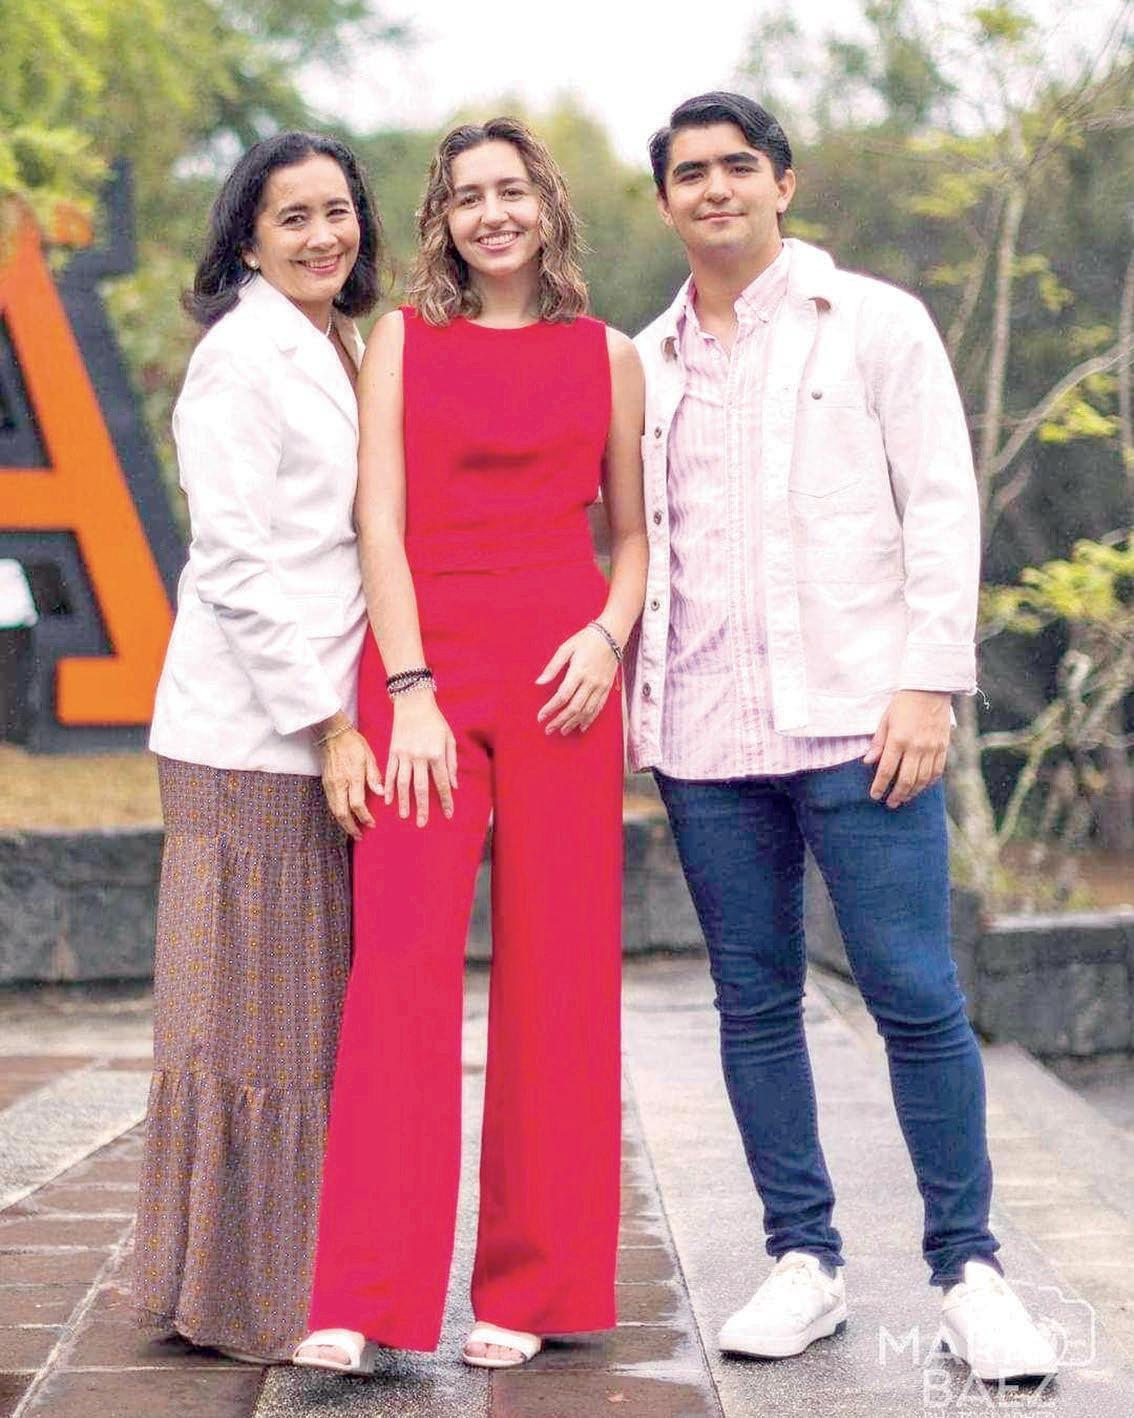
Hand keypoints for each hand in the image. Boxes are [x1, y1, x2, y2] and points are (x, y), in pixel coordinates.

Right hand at [320, 727, 382, 840]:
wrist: (332, 733)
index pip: (358, 804)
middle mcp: (339, 783)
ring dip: (343, 823)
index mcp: (352, 777)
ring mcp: (330, 784)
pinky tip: (344, 816)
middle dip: (350, 827)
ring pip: (334, 810)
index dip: (365, 817)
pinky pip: (331, 803)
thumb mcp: (369, 756)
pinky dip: (337, 813)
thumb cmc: (353, 742)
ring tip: (352, 830)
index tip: (372, 824)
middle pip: (342, 813)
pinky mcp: (325, 782)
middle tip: (359, 836)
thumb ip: (374, 776)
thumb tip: (380, 793)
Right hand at [385, 691, 457, 826]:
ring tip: (404, 816)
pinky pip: (391, 773)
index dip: (445, 800)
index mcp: (436, 754)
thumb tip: (454, 785)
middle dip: (422, 807)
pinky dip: (389, 787)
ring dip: (403, 801)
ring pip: (403, 783)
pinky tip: (389, 800)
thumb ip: (452, 762)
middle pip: (420, 788)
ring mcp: (404, 754)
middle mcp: (419, 756)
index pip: (442, 783)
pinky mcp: (393, 751)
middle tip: (422, 823)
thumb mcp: (449, 738)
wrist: (413, 703)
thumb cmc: (435, 721)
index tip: (448, 814)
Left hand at [535, 624, 618, 734]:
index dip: (550, 709)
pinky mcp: (607, 688)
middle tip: (548, 729)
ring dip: (574, 723)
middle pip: (574, 707)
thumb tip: (539, 682)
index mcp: (578, 671)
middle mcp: (590, 681)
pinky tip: (582, 726)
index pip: (562, 696)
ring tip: (562, 731)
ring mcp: (601, 686)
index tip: (540, 717)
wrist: (612, 634)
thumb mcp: (566, 648)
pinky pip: (598, 707)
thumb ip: (552, 667)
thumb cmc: (586, 639)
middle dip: (560, 720)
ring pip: (587, 710)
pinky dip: (590, 719)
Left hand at [863, 690, 951, 807]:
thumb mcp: (885, 720)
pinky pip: (937, 771)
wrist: (931, 689)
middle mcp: (916, 746)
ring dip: (913, 792)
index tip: (874, 795)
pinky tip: (921, 787)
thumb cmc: (903, 703)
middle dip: (897, 795)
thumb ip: (878, 743)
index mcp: (898, 739)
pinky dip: (929, 782)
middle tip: (890, 803)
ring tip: (904, 798)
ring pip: (923, 779)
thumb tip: (868, 762)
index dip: (880, 786)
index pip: (887, 770)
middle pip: (906, 780)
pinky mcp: (943, 747)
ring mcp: (932, 748)